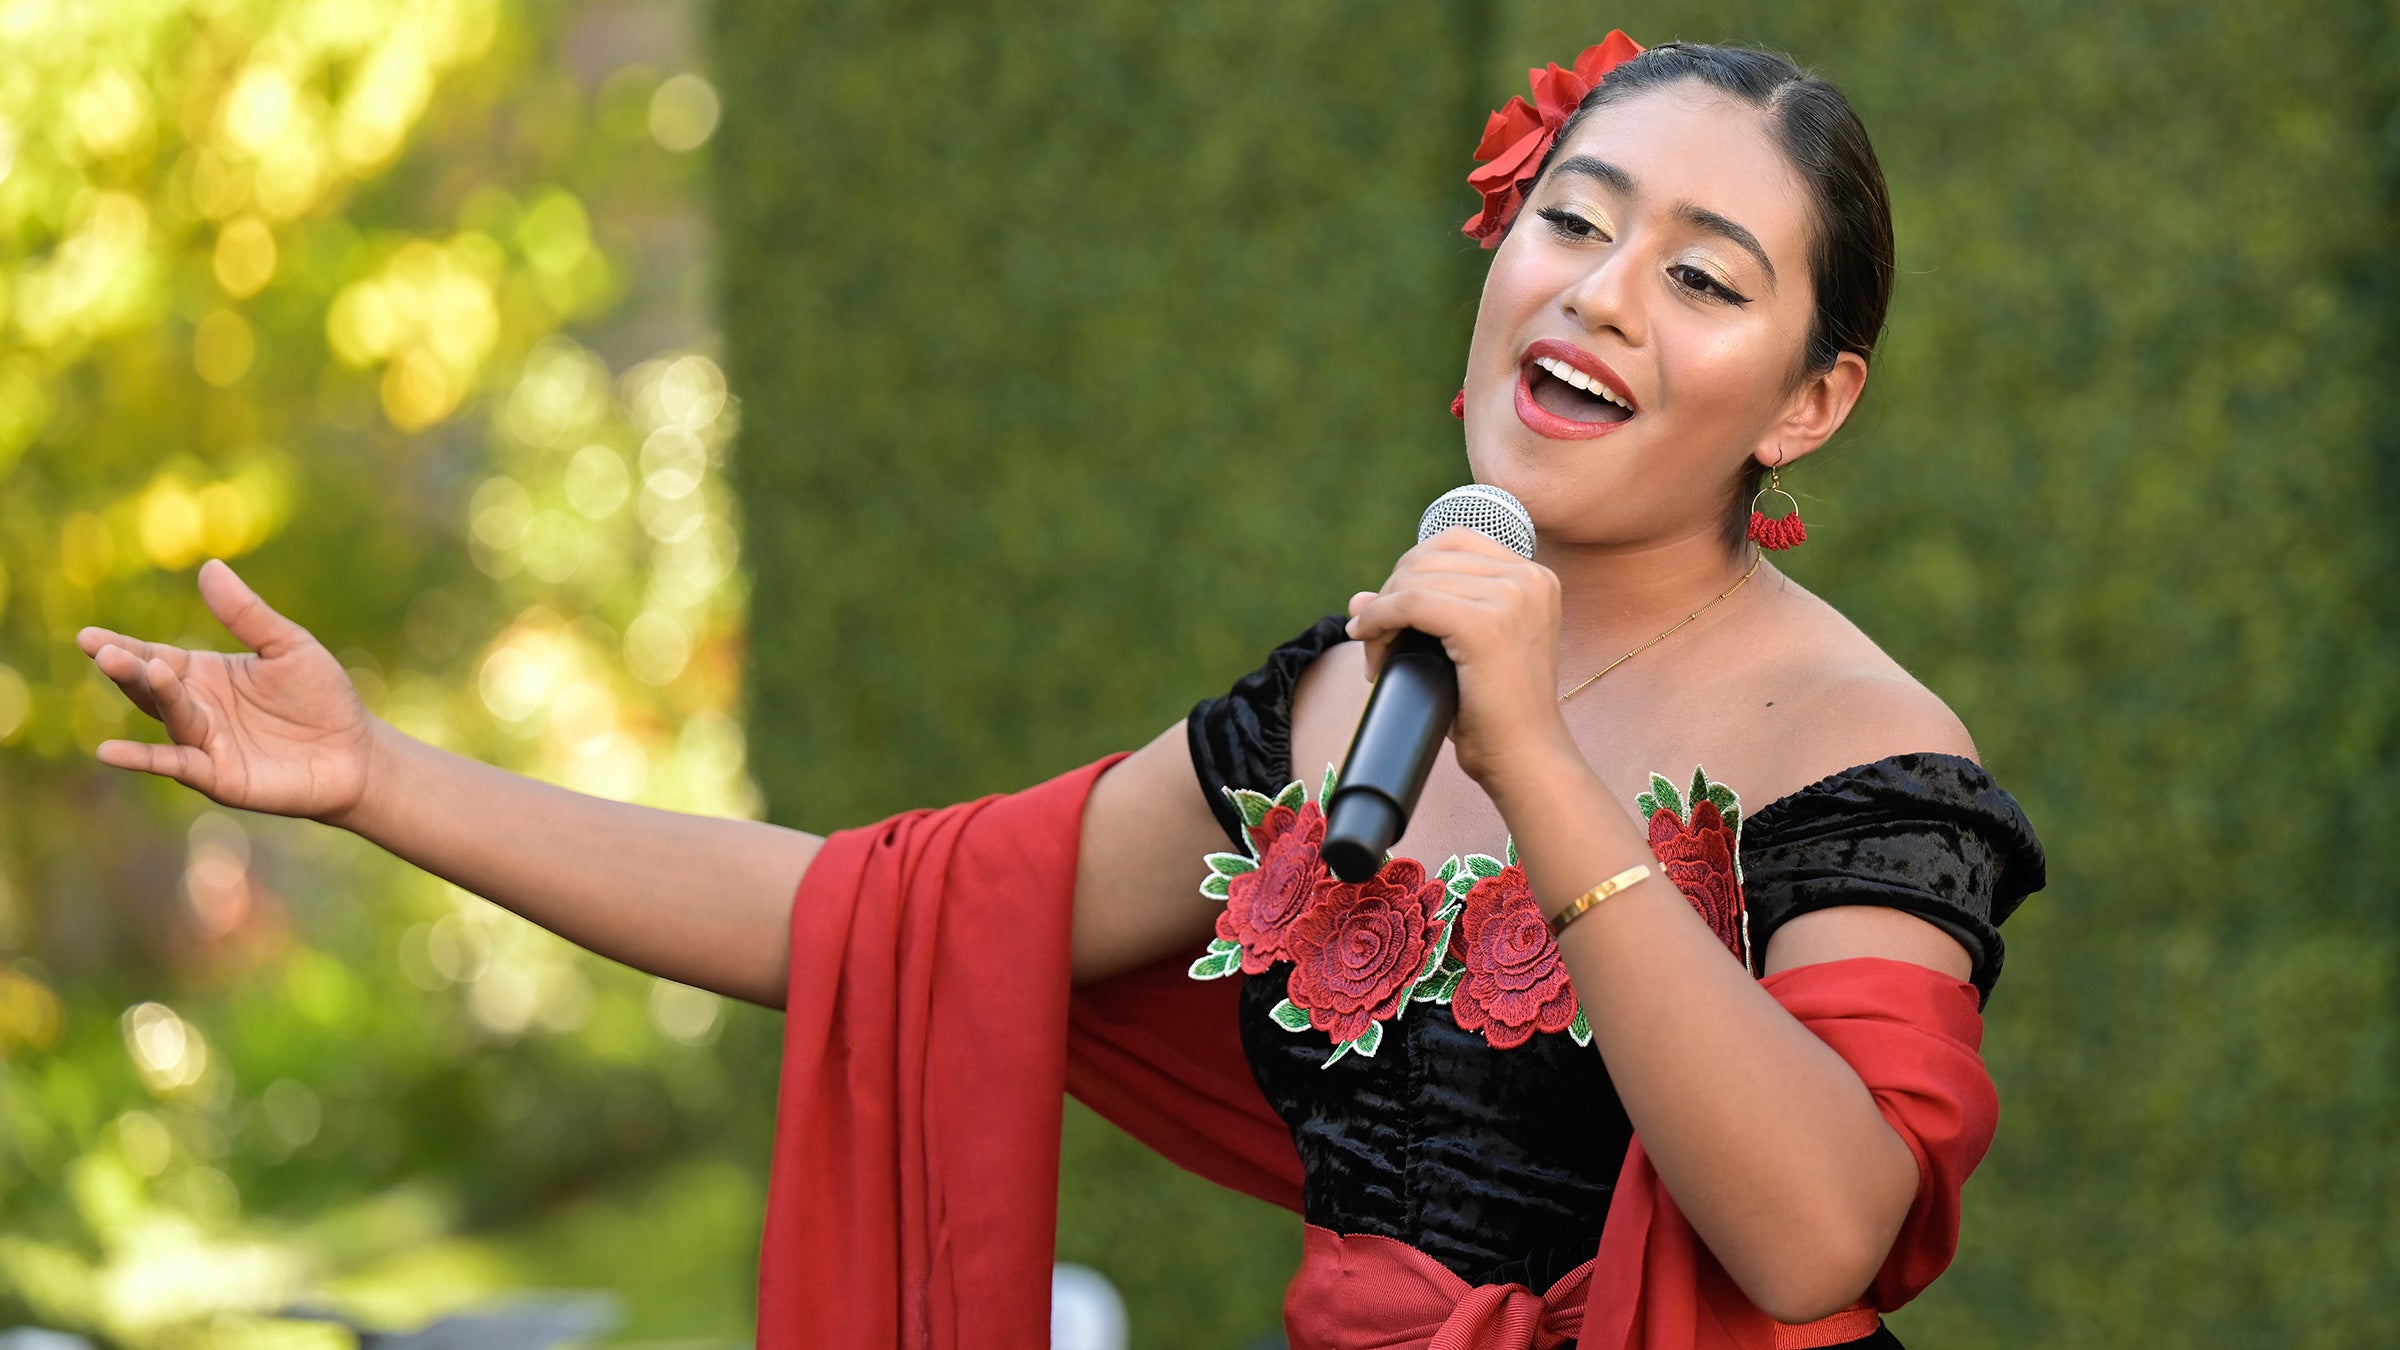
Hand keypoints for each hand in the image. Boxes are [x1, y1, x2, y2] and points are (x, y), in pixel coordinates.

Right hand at [77, 559, 382, 824]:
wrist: (356, 752)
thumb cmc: (321, 697)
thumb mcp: (288, 647)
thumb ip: (247, 614)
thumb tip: (209, 567)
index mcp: (205, 675)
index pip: (154, 657)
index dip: (121, 647)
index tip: (87, 636)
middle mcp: (196, 709)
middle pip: (153, 687)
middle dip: (128, 668)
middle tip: (103, 650)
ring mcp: (204, 744)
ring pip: (170, 717)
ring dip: (154, 695)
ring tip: (138, 669)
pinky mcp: (218, 776)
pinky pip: (176, 764)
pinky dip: (143, 759)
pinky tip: (108, 752)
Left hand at [1344, 526, 1575, 791]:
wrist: (1524, 760)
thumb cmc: (1493, 713)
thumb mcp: (1460, 651)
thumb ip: (1420, 614)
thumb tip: (1357, 598)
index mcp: (1534, 577)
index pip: (1452, 543)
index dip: (1408, 574)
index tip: (1391, 615)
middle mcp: (1529, 578)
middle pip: (1427, 558)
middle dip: (1390, 596)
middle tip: (1376, 645)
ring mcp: (1511, 598)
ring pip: (1413, 580)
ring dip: (1380, 615)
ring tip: (1376, 657)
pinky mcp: (1485, 624)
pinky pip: (1409, 604)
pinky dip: (1378, 620)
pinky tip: (1368, 643)